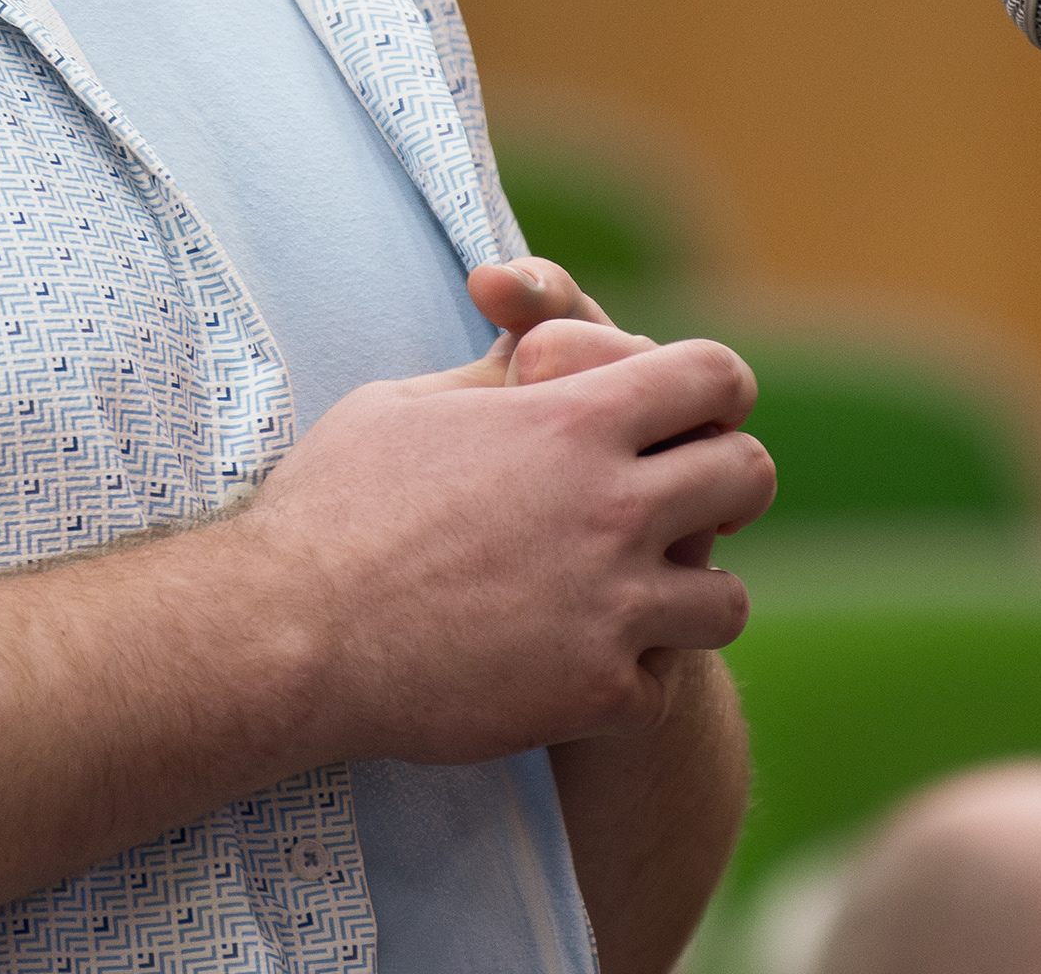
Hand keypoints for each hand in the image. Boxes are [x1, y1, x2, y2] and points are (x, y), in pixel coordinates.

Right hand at [237, 334, 774, 768]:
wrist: (290, 633)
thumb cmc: (331, 505)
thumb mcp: (410, 404)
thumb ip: (499, 376)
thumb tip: (541, 347)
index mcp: (574, 420)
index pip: (715, 376)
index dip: (714, 388)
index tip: (696, 413)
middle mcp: (613, 507)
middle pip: (749, 476)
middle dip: (724, 484)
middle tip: (684, 507)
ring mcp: (614, 606)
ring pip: (730, 599)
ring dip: (691, 596)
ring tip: (639, 600)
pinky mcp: (598, 693)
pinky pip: (664, 687)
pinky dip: (628, 682)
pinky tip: (578, 669)